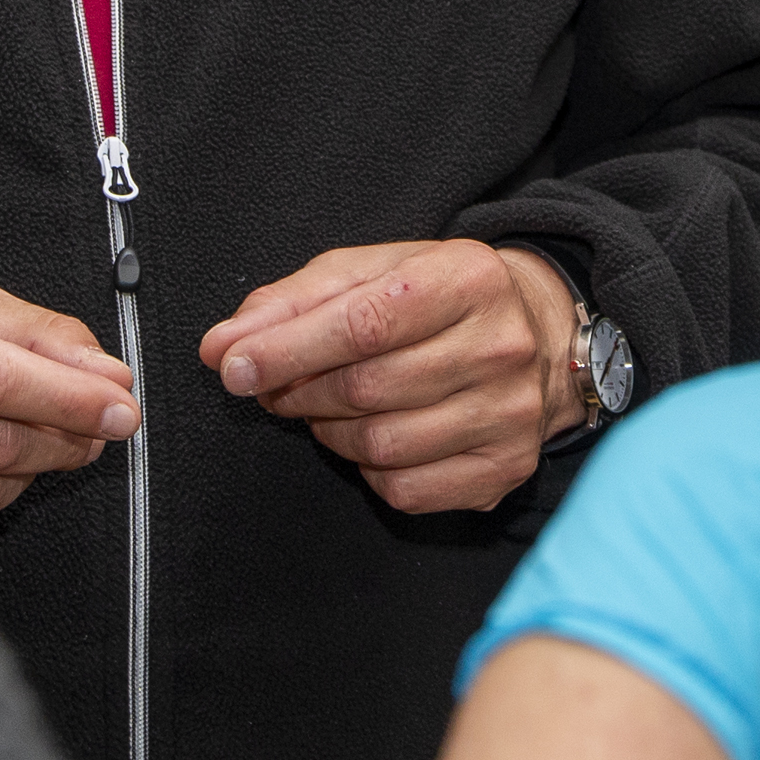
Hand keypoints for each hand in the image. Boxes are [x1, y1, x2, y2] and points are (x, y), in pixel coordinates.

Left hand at [200, 237, 585, 514]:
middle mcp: (501, 347)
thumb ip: (291, 301)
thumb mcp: (370, 272)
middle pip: (367, 388)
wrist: (538, 332)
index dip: (288, 350)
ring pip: (381, 445)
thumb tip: (222, 347)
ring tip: (325, 408)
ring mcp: (510, 414)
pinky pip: (404, 488)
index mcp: (468, 279)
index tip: (233, 366)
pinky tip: (372, 437)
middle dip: (300, 392)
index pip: (364, 323)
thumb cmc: (437, 297)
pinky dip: (368, 469)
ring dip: (329, 432)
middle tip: (277, 387)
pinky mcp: (507, 468)